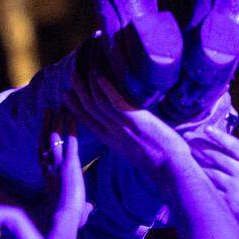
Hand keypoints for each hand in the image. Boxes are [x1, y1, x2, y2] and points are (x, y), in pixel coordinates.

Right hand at [40, 109, 92, 227]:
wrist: (63, 224)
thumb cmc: (66, 223)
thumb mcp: (76, 214)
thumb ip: (82, 208)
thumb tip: (91, 208)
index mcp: (50, 180)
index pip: (45, 156)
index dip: (45, 141)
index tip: (46, 130)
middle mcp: (50, 170)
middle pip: (45, 142)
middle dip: (47, 126)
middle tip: (49, 110)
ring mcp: (59, 166)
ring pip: (54, 139)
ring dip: (56, 122)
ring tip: (57, 107)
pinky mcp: (70, 166)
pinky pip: (70, 143)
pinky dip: (71, 129)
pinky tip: (72, 116)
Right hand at [65, 71, 188, 178]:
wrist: (170, 168)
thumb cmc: (159, 160)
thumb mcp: (136, 150)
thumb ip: (128, 137)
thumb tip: (130, 128)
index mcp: (111, 141)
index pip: (88, 122)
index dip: (76, 107)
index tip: (68, 95)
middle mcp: (113, 133)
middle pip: (89, 110)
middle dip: (79, 93)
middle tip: (72, 76)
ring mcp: (123, 127)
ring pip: (98, 104)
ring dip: (89, 86)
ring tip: (85, 70)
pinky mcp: (136, 122)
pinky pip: (117, 103)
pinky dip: (107, 89)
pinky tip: (100, 76)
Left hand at [191, 127, 238, 236]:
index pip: (235, 145)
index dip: (220, 136)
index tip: (207, 128)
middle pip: (217, 157)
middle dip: (199, 146)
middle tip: (187, 137)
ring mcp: (236, 189)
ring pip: (210, 172)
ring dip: (196, 163)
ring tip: (184, 154)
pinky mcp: (229, 203)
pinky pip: (211, 190)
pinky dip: (200, 183)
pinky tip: (190, 177)